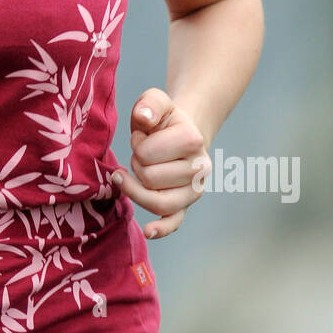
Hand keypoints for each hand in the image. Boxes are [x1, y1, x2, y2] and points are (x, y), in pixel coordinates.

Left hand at [109, 86, 210, 238]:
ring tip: (133, 174)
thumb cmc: (163, 118)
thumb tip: (144, 117)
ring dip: (137, 188)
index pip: (147, 154)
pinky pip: (174, 221)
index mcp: (192, 139)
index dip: (137, 144)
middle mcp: (199, 167)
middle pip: (149, 178)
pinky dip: (161, 229)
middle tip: (142, 152)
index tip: (143, 135)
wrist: (179, 131)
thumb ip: (149, 103)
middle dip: (136, 163)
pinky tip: (148, 231)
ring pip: (157, 202)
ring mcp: (194, 189)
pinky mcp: (185, 205)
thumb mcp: (156, 101)